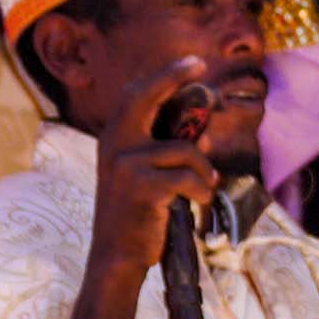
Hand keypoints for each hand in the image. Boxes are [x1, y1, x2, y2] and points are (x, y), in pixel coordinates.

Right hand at [69, 57, 221, 318]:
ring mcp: (125, 163)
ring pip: (188, 151)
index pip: (137, 97)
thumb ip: (167, 153)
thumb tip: (204, 133)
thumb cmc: (139, 215)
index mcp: (115, 141)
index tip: (193, 62)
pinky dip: (202, 192)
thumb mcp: (148, 177)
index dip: (165, 76)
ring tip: (198, 192)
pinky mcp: (141, 184)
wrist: (118, 256)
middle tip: (200, 66)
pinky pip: (191, 178)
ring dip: (205, 173)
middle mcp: (114, 145)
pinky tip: (192, 206)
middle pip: (145, 98)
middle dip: (173, 77)